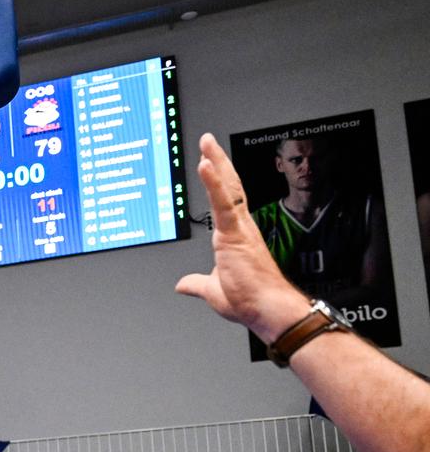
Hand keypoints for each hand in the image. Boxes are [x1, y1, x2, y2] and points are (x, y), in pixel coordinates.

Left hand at [175, 134, 311, 340]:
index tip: (210, 164)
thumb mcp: (213, 290)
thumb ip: (197, 283)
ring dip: (216, 164)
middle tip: (208, 142)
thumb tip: (183, 284)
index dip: (218, 181)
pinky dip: (215, 184)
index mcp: (236, 237)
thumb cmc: (250, 301)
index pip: (226, 201)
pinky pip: (224, 203)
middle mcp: (240, 228)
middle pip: (229, 186)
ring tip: (207, 144)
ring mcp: (239, 229)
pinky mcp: (236, 234)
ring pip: (228, 188)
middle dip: (218, 162)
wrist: (268, 310)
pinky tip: (206, 166)